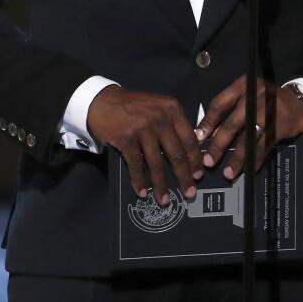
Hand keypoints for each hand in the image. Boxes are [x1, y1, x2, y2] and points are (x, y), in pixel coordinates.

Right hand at [87, 84, 203, 205]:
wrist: (103, 101)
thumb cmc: (134, 107)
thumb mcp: (159, 107)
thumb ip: (174, 124)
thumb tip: (190, 151)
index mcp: (173, 109)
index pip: (189, 138)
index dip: (195, 159)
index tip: (199, 175)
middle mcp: (160, 118)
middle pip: (176, 153)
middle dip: (184, 176)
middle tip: (189, 192)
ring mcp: (143, 128)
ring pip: (157, 162)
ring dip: (161, 184)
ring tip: (164, 199)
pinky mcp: (126, 138)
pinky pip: (136, 165)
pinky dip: (139, 181)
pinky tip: (143, 192)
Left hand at [195, 76, 302, 180]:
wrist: (301, 104)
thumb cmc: (267, 102)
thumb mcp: (248, 99)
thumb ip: (229, 113)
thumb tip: (209, 136)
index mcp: (244, 85)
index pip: (220, 103)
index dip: (208, 123)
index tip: (200, 139)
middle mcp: (256, 95)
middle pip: (233, 122)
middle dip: (219, 145)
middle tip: (209, 161)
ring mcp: (270, 110)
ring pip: (249, 137)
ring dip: (237, 157)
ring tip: (228, 172)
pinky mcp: (282, 124)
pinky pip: (265, 145)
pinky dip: (256, 158)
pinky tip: (249, 169)